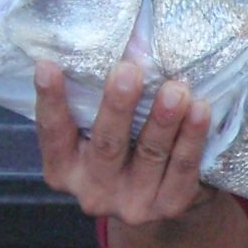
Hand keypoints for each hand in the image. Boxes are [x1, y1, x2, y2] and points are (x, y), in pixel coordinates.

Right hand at [35, 59, 213, 225]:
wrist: (162, 199)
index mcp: (64, 169)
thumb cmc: (124, 148)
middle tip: (129, 70)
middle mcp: (93, 191)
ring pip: (150, 155)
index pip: (53, 132)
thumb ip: (94, 100)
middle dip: (118, 106)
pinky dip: (192, 138)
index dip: (50, 100)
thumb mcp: (98, 132)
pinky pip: (183, 169)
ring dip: (164, 119)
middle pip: (106, 144)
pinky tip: (200, 110)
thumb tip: (114, 41)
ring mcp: (132, 203)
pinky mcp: (169, 206)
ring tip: (176, 88)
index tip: (48, 66)